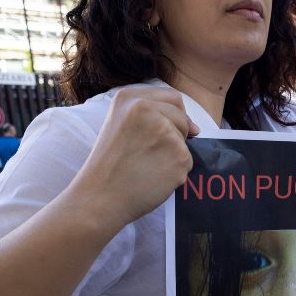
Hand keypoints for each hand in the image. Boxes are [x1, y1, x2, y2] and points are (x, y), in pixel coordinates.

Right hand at [67, 86, 199, 231]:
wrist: (99, 198)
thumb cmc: (110, 165)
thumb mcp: (119, 123)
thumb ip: (153, 114)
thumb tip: (196, 128)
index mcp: (129, 98)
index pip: (172, 97)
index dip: (175, 115)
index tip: (163, 132)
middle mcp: (147, 109)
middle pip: (182, 118)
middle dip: (175, 135)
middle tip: (146, 154)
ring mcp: (165, 133)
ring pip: (185, 142)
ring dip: (173, 155)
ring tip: (145, 166)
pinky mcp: (178, 156)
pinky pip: (187, 162)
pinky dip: (175, 172)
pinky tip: (153, 178)